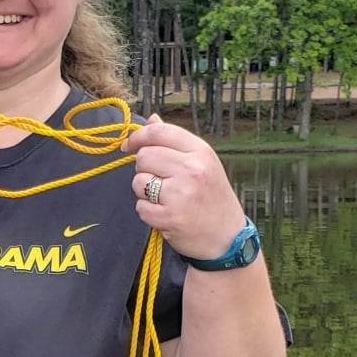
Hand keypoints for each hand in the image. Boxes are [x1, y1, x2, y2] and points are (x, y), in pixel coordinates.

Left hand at [128, 119, 248, 261]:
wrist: (227, 237)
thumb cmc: (212, 197)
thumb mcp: (202, 163)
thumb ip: (175, 142)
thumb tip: (151, 120)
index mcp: (200, 152)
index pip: (159, 132)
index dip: (137, 137)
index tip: (128, 146)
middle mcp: (192, 170)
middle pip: (144, 156)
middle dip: (144, 169)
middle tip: (159, 181)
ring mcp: (181, 194)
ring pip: (138, 182)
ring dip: (144, 192)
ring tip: (165, 199)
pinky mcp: (170, 218)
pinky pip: (140, 208)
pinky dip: (148, 212)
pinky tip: (165, 214)